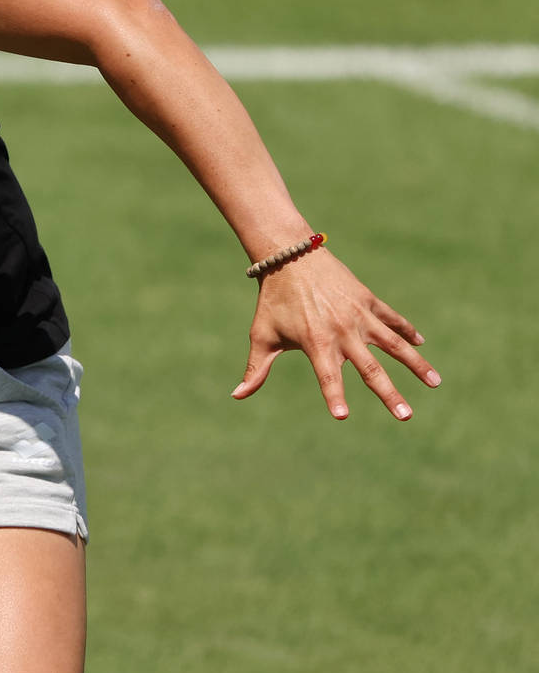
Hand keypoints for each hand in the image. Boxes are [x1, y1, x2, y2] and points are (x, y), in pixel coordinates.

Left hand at [231, 250, 438, 419]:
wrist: (290, 256)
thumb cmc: (273, 301)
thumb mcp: (262, 334)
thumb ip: (256, 368)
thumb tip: (236, 395)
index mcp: (315, 342)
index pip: (327, 376)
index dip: (333, 395)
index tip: (341, 416)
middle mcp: (342, 330)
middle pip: (370, 368)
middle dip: (389, 393)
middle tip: (406, 416)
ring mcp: (359, 315)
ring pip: (394, 344)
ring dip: (416, 364)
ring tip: (436, 383)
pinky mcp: (368, 300)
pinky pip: (393, 319)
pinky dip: (408, 331)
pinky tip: (421, 344)